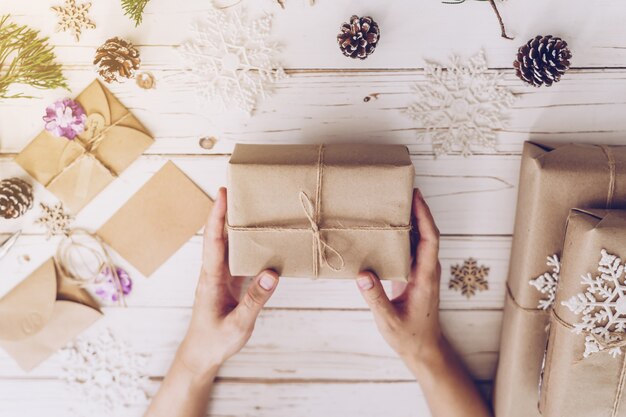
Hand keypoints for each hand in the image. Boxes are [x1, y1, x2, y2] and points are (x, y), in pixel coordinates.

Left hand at [178, 187, 279, 375]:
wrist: (201, 354)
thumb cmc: (215, 341)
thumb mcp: (238, 324)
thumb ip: (254, 300)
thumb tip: (273, 274)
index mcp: (211, 279)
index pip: (213, 241)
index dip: (217, 216)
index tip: (223, 193)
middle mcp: (213, 272)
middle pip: (218, 235)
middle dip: (226, 210)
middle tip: (238, 187)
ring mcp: (220, 276)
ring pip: (227, 244)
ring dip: (235, 224)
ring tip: (250, 204)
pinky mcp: (228, 281)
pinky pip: (236, 256)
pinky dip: (245, 242)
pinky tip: (258, 236)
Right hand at [356, 189, 442, 367]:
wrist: (424, 350)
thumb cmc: (409, 337)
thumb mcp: (389, 320)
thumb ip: (375, 298)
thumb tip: (362, 274)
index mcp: (425, 278)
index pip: (430, 240)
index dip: (424, 217)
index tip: (416, 197)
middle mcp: (428, 271)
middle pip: (428, 234)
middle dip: (418, 211)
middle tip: (403, 190)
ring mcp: (423, 273)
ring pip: (421, 241)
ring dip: (412, 221)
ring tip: (394, 204)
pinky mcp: (416, 277)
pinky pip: (413, 250)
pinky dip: (405, 235)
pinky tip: (389, 230)